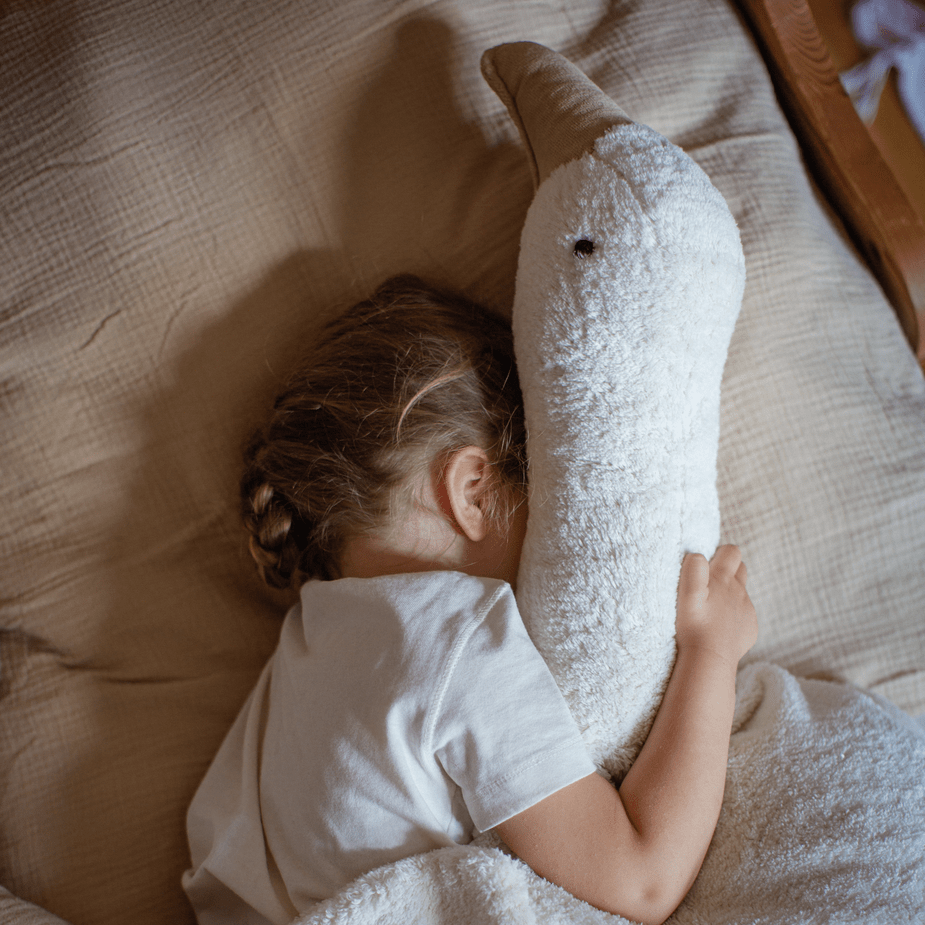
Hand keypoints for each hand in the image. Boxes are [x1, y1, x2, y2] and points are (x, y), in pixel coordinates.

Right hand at [675, 545, 757, 668]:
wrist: (710, 659)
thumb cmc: (694, 625)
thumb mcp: (687, 593)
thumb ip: (693, 568)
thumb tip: (698, 555)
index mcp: (724, 579)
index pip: (732, 552)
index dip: (721, 553)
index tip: (707, 564)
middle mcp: (740, 591)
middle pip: (740, 568)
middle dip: (728, 569)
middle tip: (708, 584)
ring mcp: (748, 610)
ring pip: (742, 592)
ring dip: (730, 594)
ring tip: (711, 608)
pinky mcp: (751, 628)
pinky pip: (745, 614)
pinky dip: (734, 616)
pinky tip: (719, 627)